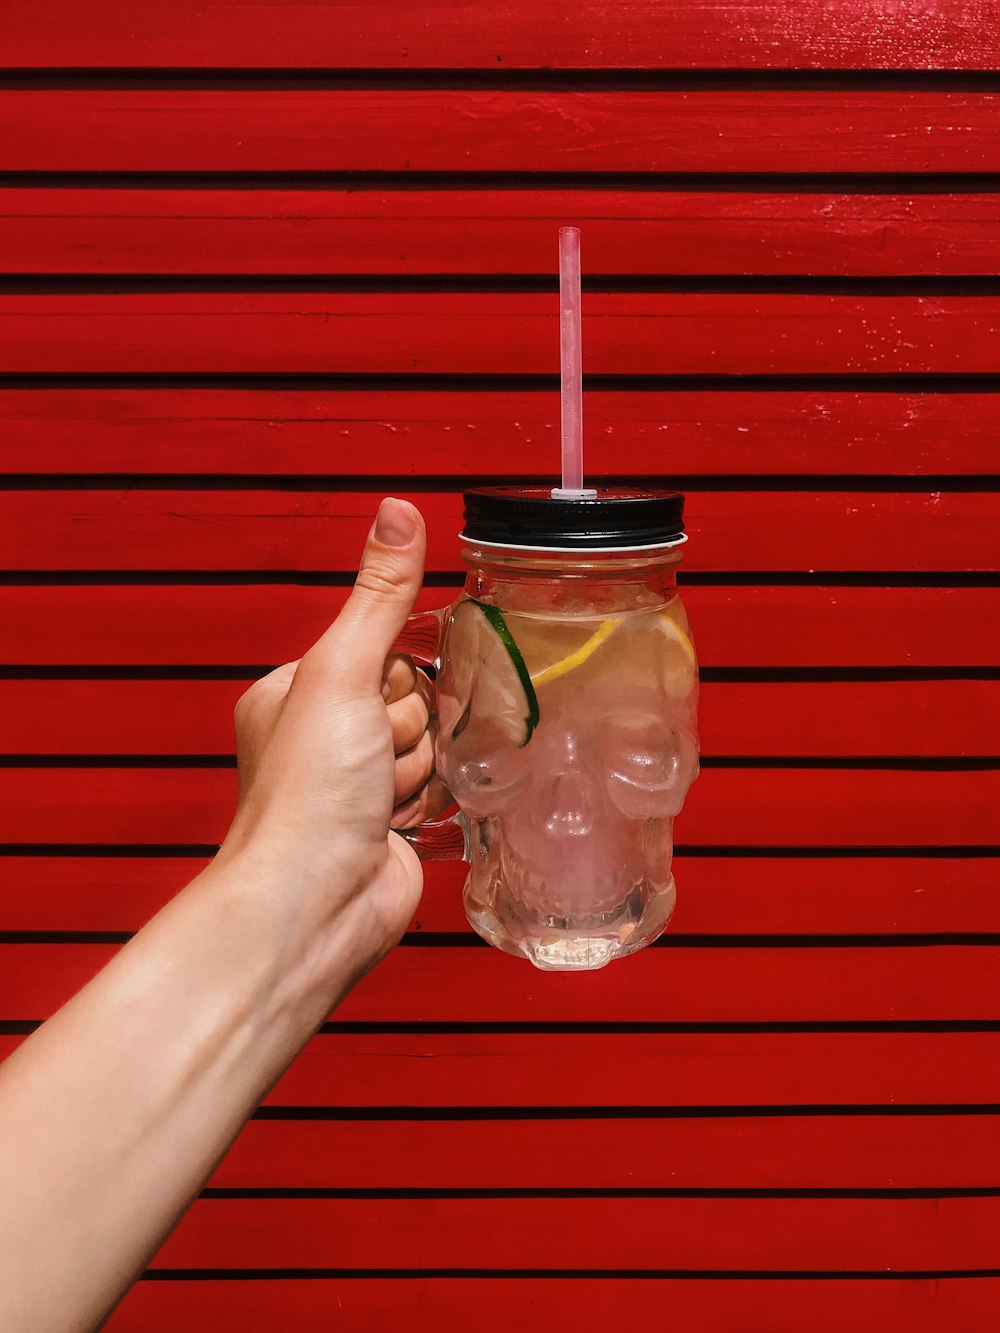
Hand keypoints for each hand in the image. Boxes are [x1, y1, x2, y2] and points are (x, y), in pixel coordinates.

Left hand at [215, 496, 440, 978]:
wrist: (316, 903)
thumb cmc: (307, 793)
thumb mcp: (342, 673)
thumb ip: (379, 596)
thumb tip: (398, 511)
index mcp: (295, 692)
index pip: (379, 649)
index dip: (389, 677)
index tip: (368, 707)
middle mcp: (323, 735)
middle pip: (412, 696)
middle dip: (405, 730)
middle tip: (370, 763)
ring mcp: (356, 781)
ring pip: (432, 742)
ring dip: (416, 771)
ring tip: (377, 800)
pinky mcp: (390, 821)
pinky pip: (439, 784)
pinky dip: (426, 801)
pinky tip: (395, 821)